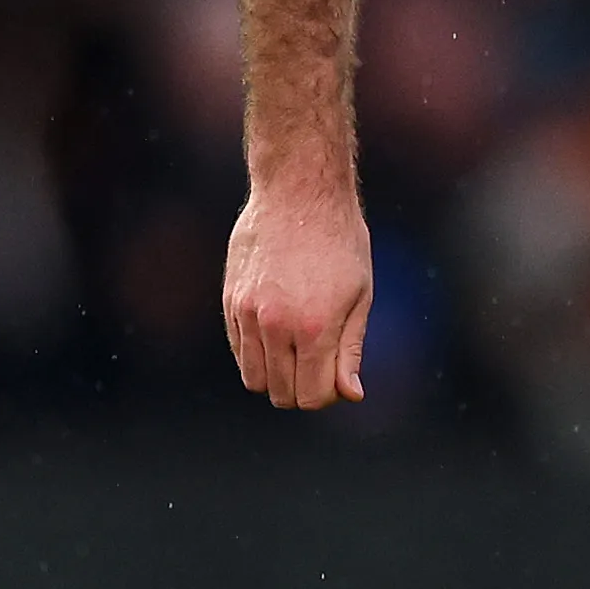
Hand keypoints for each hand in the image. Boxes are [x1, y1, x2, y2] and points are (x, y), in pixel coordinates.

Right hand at [224, 183, 372, 408]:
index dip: (328, 394)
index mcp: (314, 328)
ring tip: (299, 350)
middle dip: (303, 390)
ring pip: (254, 378)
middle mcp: (275, 325)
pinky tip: (278, 333)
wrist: (299, 193)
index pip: (312, 395)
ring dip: (278, 376)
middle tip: (321, 364)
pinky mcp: (229, 301)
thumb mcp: (360, 295)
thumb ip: (351, 350)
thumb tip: (350, 394)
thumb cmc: (340, 242)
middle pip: (281, 393)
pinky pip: (238, 350)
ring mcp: (247, 314)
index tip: (337, 376)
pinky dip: (257, 354)